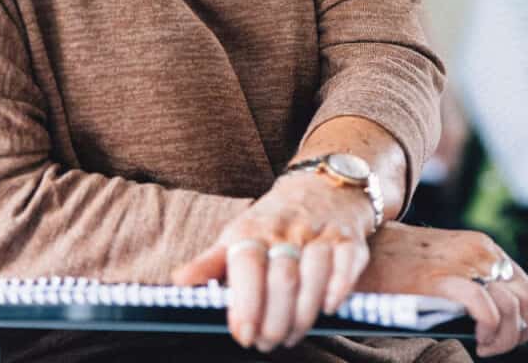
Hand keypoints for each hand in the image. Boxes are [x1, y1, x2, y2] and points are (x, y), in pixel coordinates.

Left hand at [173, 171, 374, 352]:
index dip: (245, 302)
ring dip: (303, 314)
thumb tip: (178, 283)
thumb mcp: (238, 235)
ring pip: (314, 274)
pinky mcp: (348, 240)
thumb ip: (210, 263)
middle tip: (266, 342)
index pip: (247, 263)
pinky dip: (338, 288)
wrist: (320, 185)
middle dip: (274, 318)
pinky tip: (328, 308)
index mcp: (254, 230)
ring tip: (290, 336)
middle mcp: (287, 231)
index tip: (243, 334)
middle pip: (282, 276)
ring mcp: (319, 234)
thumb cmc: (272, 222)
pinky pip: (346, 264)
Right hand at [358, 222, 527, 356]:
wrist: (360, 253)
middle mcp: (479, 251)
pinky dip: (489, 331)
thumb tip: (492, 315)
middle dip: (520, 331)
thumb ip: (470, 277)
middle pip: (527, 298)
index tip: (507, 336)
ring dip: (505, 336)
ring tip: (483, 345)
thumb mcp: (442, 261)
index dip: (524, 320)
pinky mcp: (445, 280)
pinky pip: (487, 310)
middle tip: (496, 345)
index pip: (525, 287)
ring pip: (512, 308)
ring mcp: (464, 264)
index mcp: (480, 246)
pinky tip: (475, 341)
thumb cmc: (395, 262)